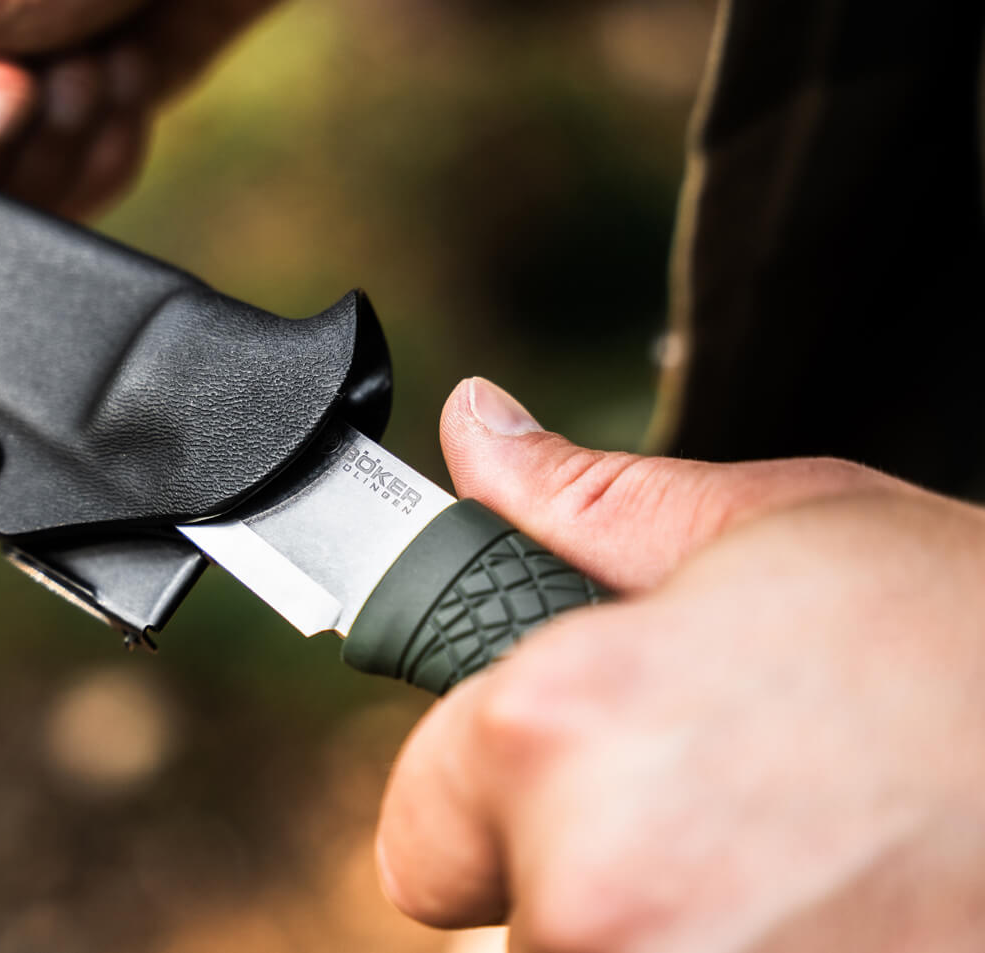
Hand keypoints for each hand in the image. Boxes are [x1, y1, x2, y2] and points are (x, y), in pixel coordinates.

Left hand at [378, 377, 984, 951]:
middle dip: (570, 855)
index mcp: (561, 736)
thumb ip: (574, 497)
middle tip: (700, 793)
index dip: (488, 782)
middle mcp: (596, 904)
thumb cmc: (951, 638)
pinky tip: (806, 910)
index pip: (419, 820)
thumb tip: (476, 430)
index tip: (559, 758)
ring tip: (770, 852)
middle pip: (500, 911)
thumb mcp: (755, 531)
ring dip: (646, 919)